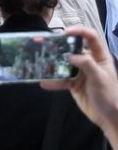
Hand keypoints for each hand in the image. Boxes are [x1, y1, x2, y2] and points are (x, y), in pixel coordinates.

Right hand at [42, 25, 117, 143]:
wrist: (109, 118)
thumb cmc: (109, 95)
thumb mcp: (100, 77)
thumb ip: (86, 64)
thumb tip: (69, 55)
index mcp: (99, 57)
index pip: (91, 38)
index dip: (80, 31)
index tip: (65, 32)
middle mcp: (88, 62)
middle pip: (72, 48)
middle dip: (59, 45)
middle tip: (43, 43)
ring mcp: (80, 72)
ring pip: (64, 63)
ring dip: (52, 63)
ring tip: (40, 61)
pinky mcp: (73, 84)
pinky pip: (60, 79)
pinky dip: (52, 81)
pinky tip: (44, 83)